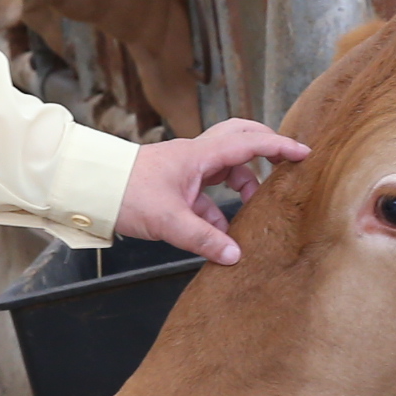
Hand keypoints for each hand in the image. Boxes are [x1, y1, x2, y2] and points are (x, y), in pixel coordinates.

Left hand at [115, 118, 308, 264]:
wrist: (91, 189)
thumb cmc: (125, 193)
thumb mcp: (169, 221)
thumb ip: (204, 239)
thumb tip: (235, 255)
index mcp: (199, 156)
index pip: (249, 144)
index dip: (279, 147)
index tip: (304, 153)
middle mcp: (196, 156)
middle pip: (240, 140)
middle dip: (266, 149)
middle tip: (286, 164)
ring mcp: (186, 169)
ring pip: (225, 169)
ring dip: (241, 187)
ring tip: (251, 214)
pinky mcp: (176, 185)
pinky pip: (207, 193)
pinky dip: (218, 209)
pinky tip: (220, 234)